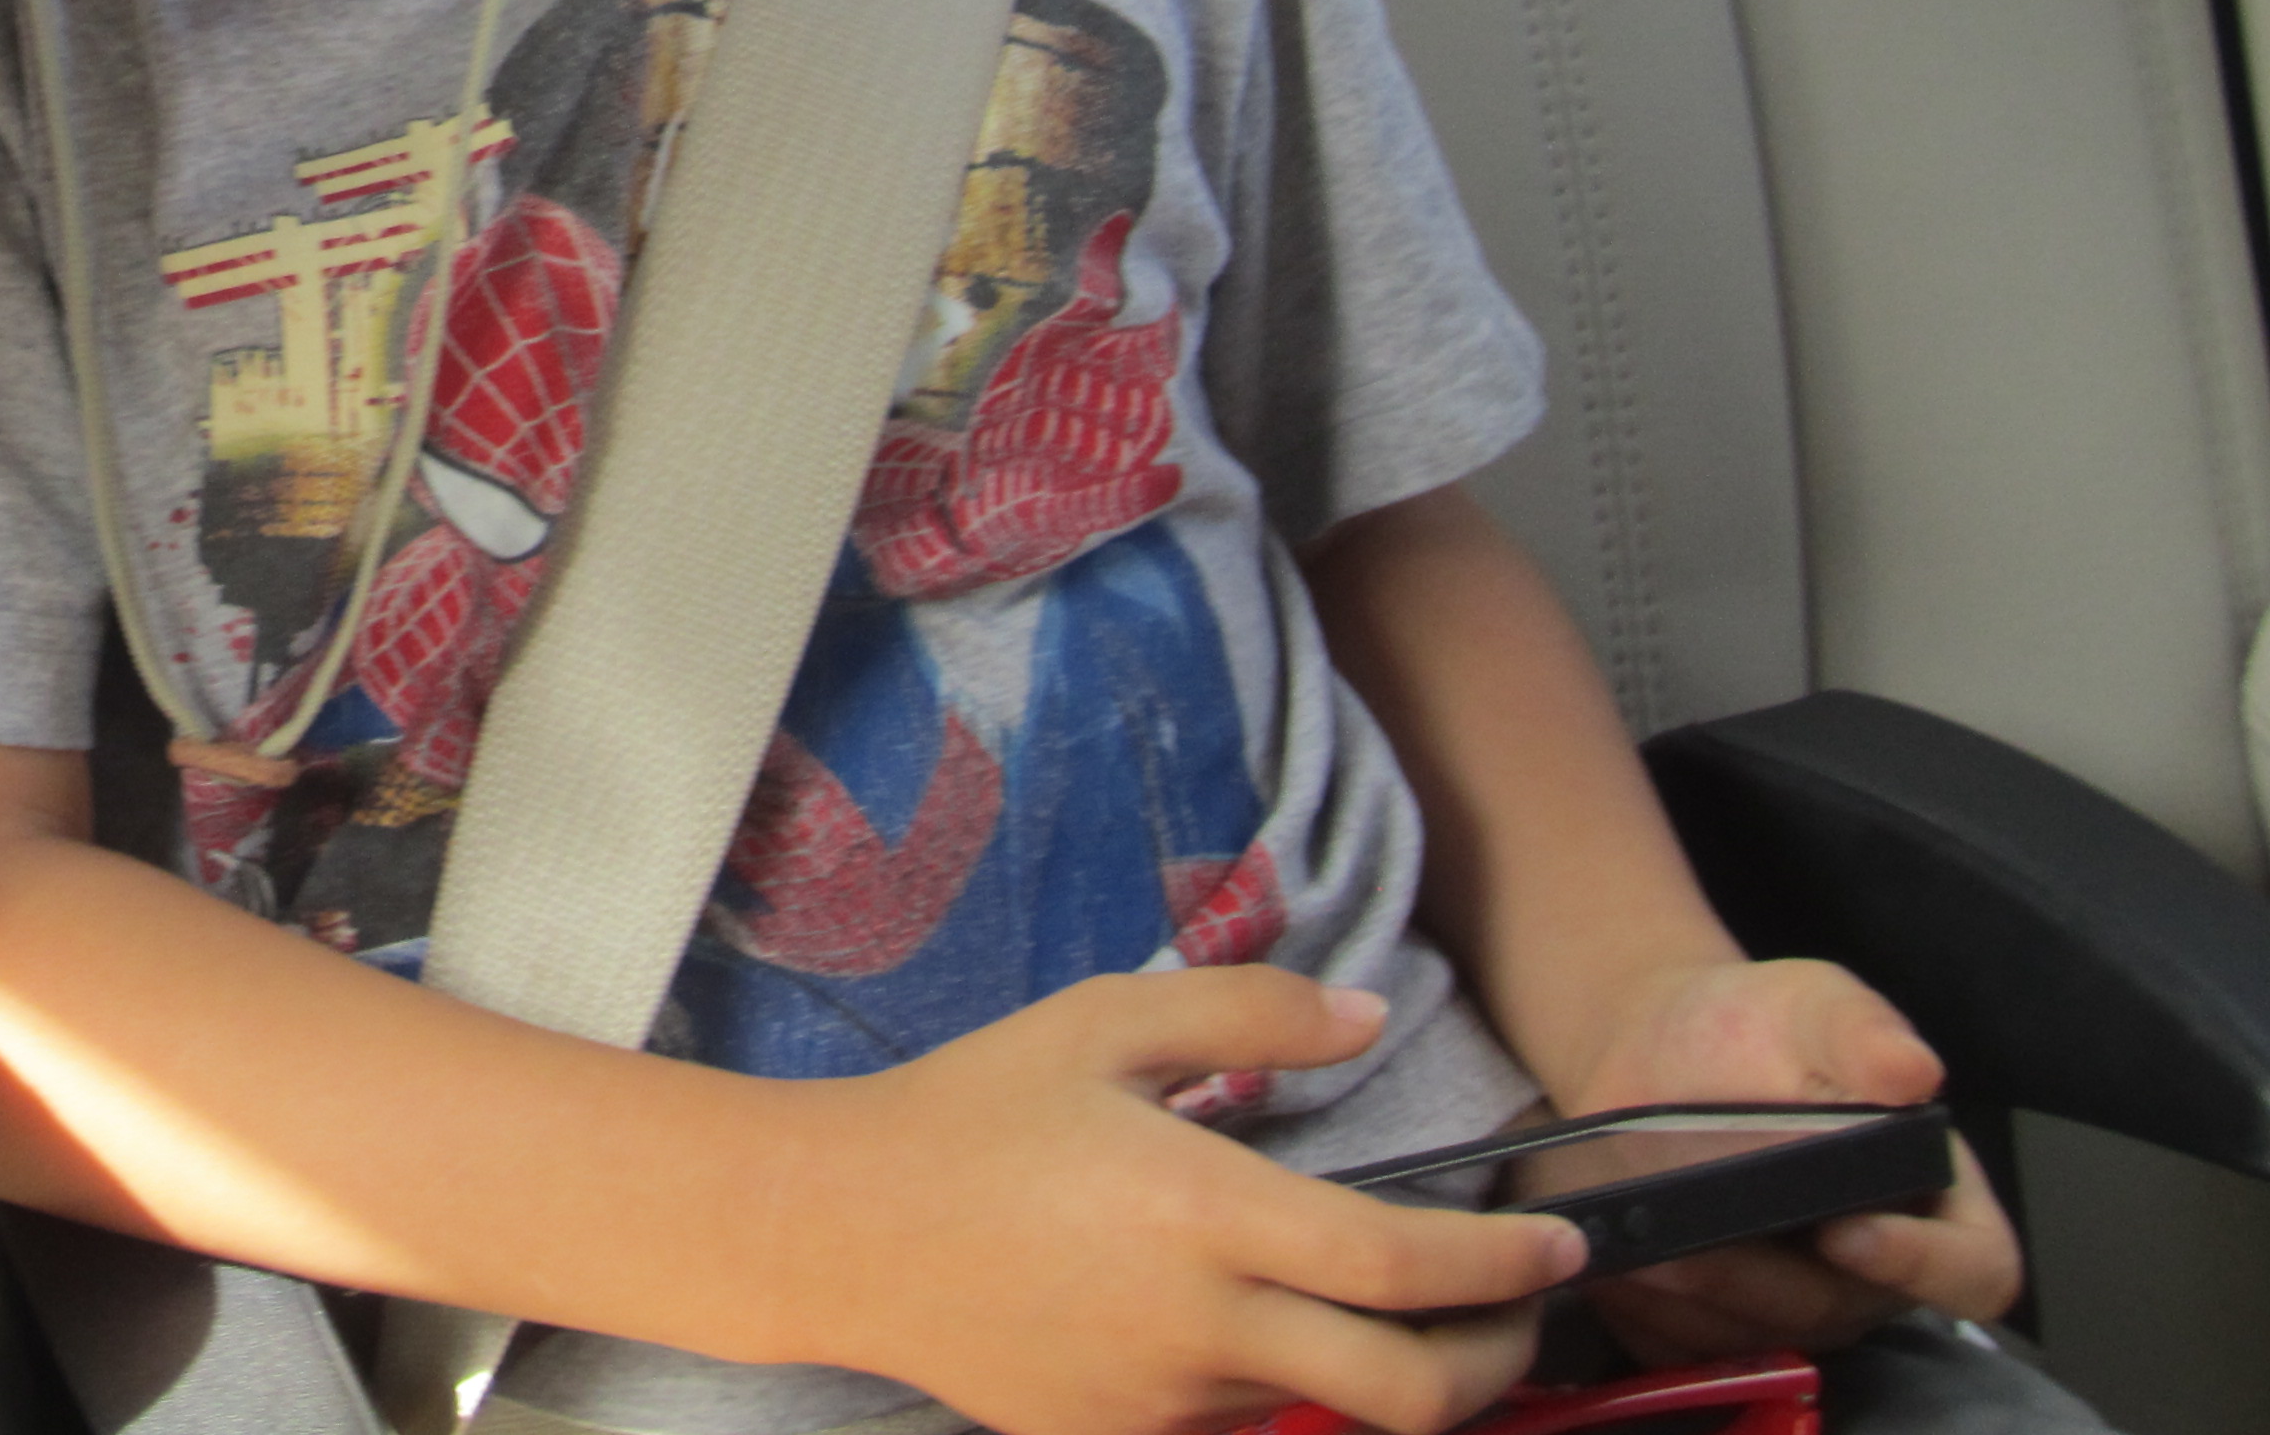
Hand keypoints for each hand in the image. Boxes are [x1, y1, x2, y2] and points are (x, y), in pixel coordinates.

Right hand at [826, 968, 1584, 1434]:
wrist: (843, 1229)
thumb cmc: (973, 1111)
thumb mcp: (1103, 1024)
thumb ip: (1248, 1011)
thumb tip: (1368, 1019)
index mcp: (1204, 1212)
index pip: (1404, 1267)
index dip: (1504, 1264)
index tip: (1561, 1242)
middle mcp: (1202, 1325)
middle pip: (1412, 1391)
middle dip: (1500, 1357)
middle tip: (1522, 1309)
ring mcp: (1164, 1402)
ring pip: (1327, 1405)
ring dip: (1389, 1366)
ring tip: (1389, 1304)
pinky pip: (1240, 1423)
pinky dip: (1285, 1382)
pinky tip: (1258, 1324)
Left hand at [1541, 957, 2019, 1365]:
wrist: (1655, 1047)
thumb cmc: (1754, 1025)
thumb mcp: (1814, 1006)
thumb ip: (1864, 1032)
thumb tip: (1911, 1070)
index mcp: (1930, 1202)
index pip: (1974, 1269)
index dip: (1924, 1267)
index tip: (1846, 1233)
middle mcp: (1873, 1273)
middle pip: (1840, 1312)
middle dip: (1759, 1279)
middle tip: (1687, 1241)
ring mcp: (1797, 1308)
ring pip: (1757, 1337)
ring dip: (1689, 1299)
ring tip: (1629, 1247)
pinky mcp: (1719, 1324)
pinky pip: (1688, 1345)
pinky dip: (1645, 1314)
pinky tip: (1609, 1263)